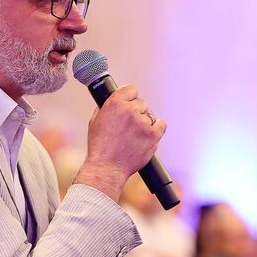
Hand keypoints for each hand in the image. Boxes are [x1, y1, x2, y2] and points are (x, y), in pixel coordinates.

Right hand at [74, 84, 166, 200]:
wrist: (107, 168)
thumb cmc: (99, 147)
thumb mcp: (95, 122)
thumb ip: (106, 108)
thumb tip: (113, 101)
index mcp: (115, 103)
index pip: (131, 89)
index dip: (130, 97)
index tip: (130, 102)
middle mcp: (130, 110)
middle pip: (141, 103)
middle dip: (137, 112)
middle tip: (130, 125)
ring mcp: (142, 123)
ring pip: (150, 116)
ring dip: (144, 123)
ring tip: (134, 136)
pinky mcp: (153, 135)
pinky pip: (161, 124)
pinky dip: (157, 129)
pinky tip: (148, 135)